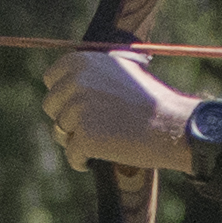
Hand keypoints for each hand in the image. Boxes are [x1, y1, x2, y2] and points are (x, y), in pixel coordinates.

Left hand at [41, 48, 186, 174]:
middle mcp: (76, 81)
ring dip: (77, 140)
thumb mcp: (121, 72)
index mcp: (83, 61)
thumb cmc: (151, 102)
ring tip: (103, 141)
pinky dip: (83, 161)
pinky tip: (102, 157)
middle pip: (50, 105)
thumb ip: (91, 74)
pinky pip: (72, 155)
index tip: (73, 106)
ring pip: (59, 131)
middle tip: (91, 127)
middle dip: (66, 118)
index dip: (62, 95)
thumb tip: (64, 84)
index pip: (51, 78)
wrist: (171, 124)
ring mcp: (78, 109)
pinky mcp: (83, 136)